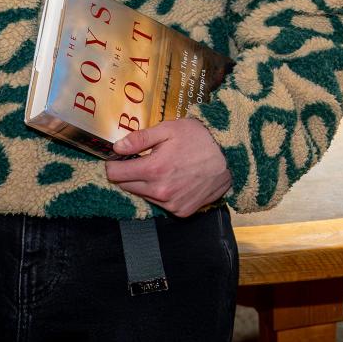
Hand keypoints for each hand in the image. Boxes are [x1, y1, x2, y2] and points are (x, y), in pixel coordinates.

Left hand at [105, 117, 232, 217]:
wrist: (229, 156)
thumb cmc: (199, 138)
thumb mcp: (167, 130)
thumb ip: (140, 139)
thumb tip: (116, 147)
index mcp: (154, 169)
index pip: (116, 175)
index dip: (113, 164)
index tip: (117, 158)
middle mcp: (160, 191)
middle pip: (127, 186)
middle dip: (129, 173)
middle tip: (141, 159)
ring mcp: (171, 204)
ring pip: (144, 195)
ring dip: (145, 184)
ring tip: (161, 167)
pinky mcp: (182, 211)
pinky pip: (161, 204)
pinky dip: (162, 193)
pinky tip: (173, 179)